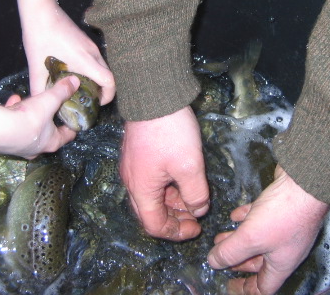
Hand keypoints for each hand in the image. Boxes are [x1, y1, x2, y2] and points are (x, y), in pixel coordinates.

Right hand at [0, 76, 79, 157]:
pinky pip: (11, 127)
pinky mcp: (2, 144)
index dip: (71, 126)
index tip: (73, 117)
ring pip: (26, 131)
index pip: (67, 136)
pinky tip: (12, 101)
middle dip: (47, 120)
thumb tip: (76, 81)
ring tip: (26, 101)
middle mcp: (35, 150)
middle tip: (48, 108)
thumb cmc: (29, 118)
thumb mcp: (49, 100)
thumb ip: (62, 91)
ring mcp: (18, 148)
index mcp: (51, 142)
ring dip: (27, 116)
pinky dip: (12, 114)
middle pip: (46, 134)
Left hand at [14, 0, 115, 103]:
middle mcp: (93, 53)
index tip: (97, 103)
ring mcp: (91, 45)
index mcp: (84, 60)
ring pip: (102, 67)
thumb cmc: (39, 38)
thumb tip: (41, 105)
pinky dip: (91, 70)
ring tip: (79, 89)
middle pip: (108, 75)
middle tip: (86, 100)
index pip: (109, 80)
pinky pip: (95, 60)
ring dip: (96, 80)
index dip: (108, 95)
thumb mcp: (36, 67)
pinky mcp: (86, 41)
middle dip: (101, 90)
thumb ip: (39, 89)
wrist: (40, 12)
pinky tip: (74, 73)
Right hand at [120, 106, 209, 240]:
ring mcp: (132, 166)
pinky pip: (149, 180)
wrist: (154, 96)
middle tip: (195, 216)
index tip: (196, 228)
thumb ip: (195, 194)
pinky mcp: (136, 154)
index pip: (154, 225)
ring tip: (193, 198)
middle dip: (174, 218)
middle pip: (150, 212)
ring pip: (150, 196)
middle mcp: (131, 181)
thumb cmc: (171, 132)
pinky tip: (182, 180)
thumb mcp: (190, 166)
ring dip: (171, 202)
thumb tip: (198, 210)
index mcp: (141, 189)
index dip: (175, 232)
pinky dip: (166, 187)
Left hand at [208, 166, 329, 294]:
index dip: (246, 289)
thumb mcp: (251, 238)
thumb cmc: (284, 214)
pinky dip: (246, 219)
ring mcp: (284, 227)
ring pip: (257, 239)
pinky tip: (234, 215)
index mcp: (281, 263)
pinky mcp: (280, 208)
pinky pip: (260, 218)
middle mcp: (284, 248)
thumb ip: (230, 252)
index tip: (229, 285)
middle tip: (220, 259)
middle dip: (237, 261)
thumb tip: (214, 262)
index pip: (264, 286)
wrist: (304, 182)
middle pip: (258, 263)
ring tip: (220, 237)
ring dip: (238, 239)